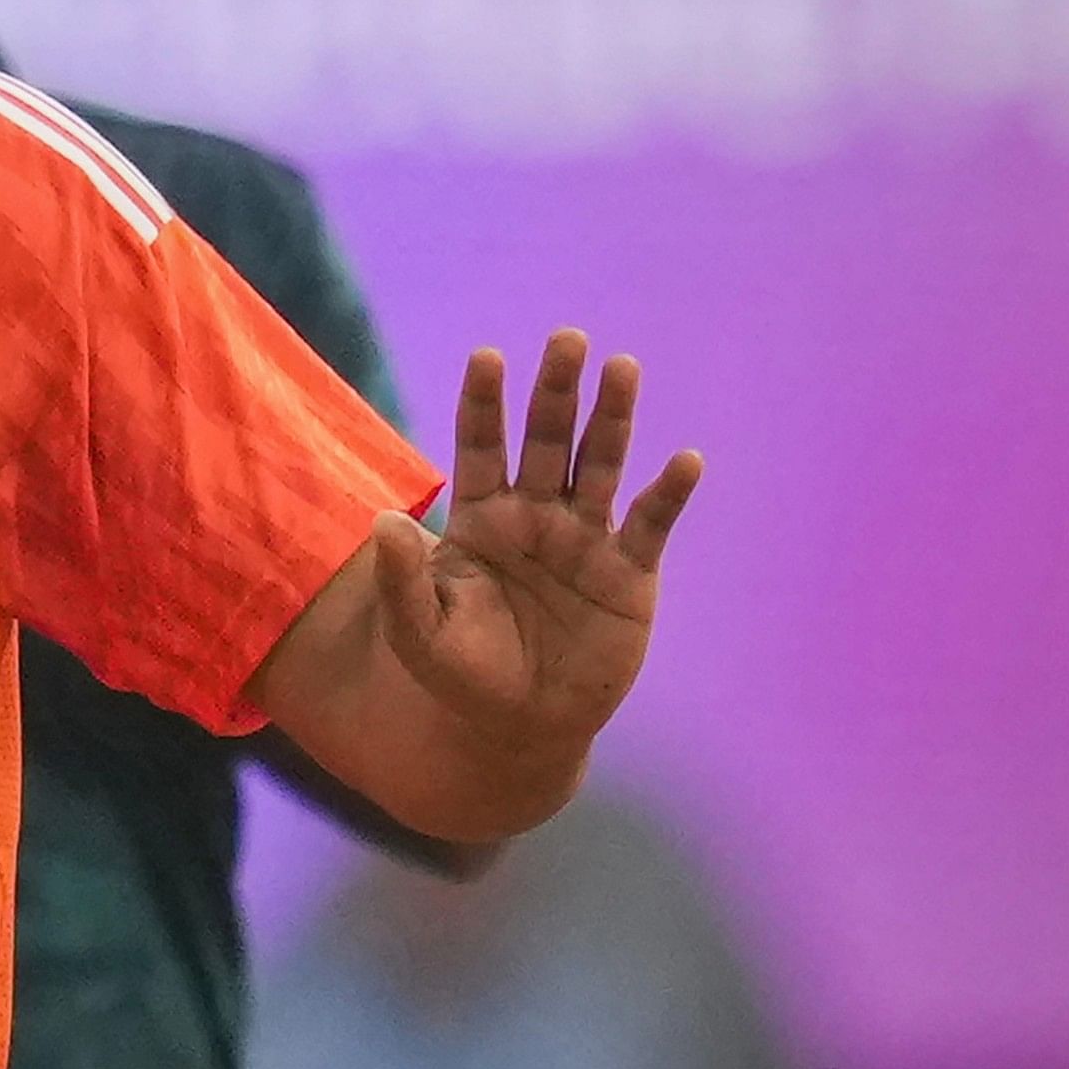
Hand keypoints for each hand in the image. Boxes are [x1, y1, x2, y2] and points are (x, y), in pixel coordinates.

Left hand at [373, 331, 701, 749]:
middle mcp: (537, 516)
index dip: (484, 402)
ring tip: (622, 368)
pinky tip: (685, 461)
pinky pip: (650, 525)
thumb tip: (383, 520)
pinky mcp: (630, 574)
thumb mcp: (420, 632)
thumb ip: (403, 578)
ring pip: (602, 466)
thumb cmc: (461, 675)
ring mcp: (586, 540)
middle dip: (557, 391)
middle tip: (567, 338)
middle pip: (548, 439)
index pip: (482, 446)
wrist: (519, 730)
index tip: (487, 356)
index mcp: (483, 517)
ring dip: (613, 419)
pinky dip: (668, 494)